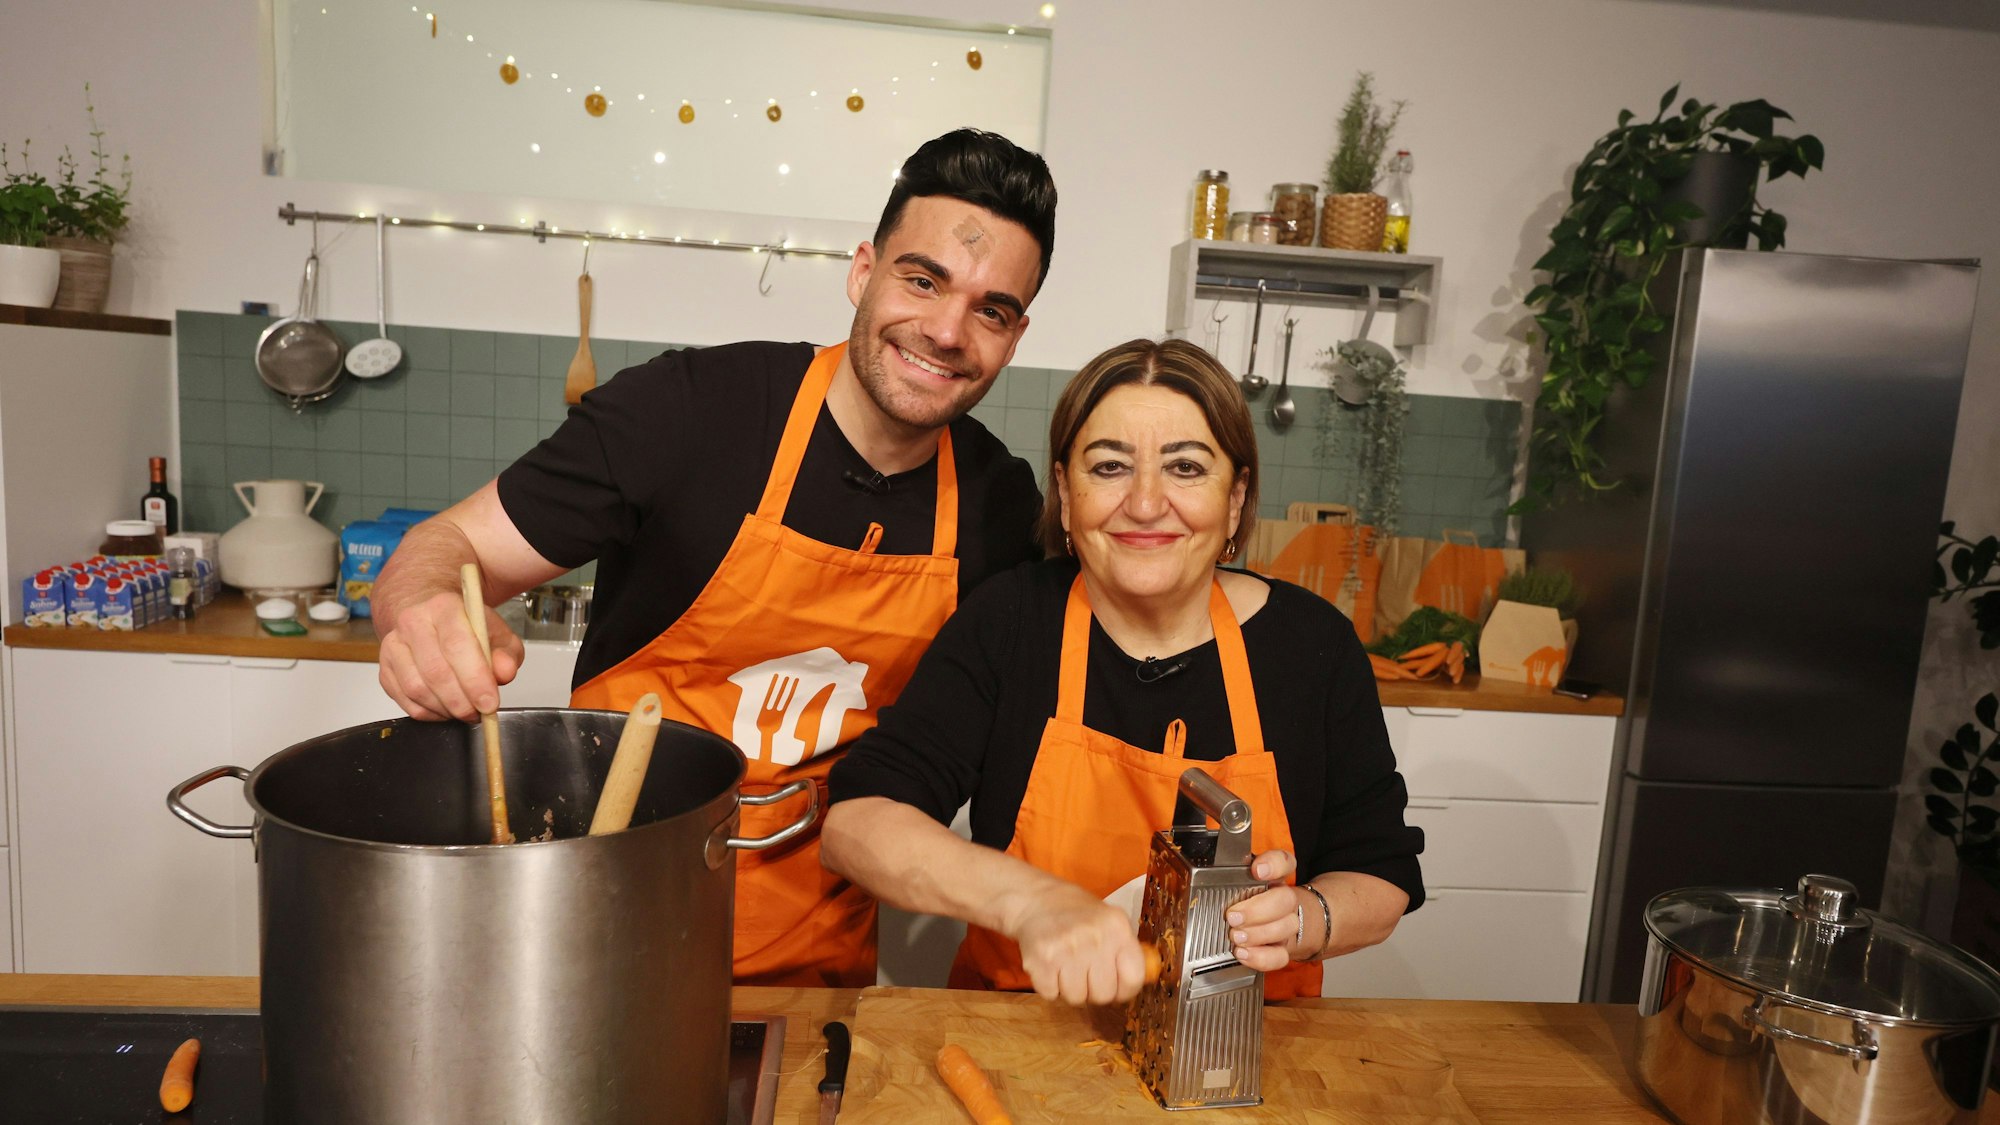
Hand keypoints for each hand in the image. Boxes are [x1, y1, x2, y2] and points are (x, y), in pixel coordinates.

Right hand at [376, 587, 523, 720]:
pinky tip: (445, 709)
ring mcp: (393, 645)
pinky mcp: (384, 668)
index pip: (457, 645)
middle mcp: (413, 622)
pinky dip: (428, 713)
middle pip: (435, 671)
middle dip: (461, 701)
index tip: (489, 703)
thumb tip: (504, 672)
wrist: (430, 617)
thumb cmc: (466, 628)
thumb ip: (506, 653)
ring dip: (445, 709)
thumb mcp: (497, 634)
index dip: (474, 679)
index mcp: (444, 607)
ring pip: (417, 689)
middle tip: (478, 713)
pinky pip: (404, 700)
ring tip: (464, 710)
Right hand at [1008, 881, 1149, 1005]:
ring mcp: (1065, 950)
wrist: (1035, 900)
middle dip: (1095, 990)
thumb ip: (1128, 950)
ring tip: (1066, 966)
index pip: (1134, 977)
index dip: (1126, 989)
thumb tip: (1149, 978)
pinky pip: (1051, 994)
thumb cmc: (1077, 914)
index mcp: (1116, 927)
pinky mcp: (1039, 961)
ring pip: (1076, 998)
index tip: (1117, 988)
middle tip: (1086, 973)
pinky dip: (1049, 986)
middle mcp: (1093, 937)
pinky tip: (1050, 965)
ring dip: (1070, 988)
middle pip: (1104, 994)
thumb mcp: (1110, 920)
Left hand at [1226, 849, 1308, 971]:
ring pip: (1285, 927)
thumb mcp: (1235, 882)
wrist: (1273, 924)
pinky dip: (1261, 957)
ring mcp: (1287, 924)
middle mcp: (1283, 898)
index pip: (1283, 861)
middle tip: (1233, 917)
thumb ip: (1222, 877)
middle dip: (1257, 910)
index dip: (1273, 864)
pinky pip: (1280, 956)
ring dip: (1258, 934)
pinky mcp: (1283, 949)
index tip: (1257, 870)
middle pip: (1285, 899)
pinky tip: (1243, 953)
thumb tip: (1195, 873)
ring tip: (1235, 937)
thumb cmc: (1245, 900)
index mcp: (1272, 876)